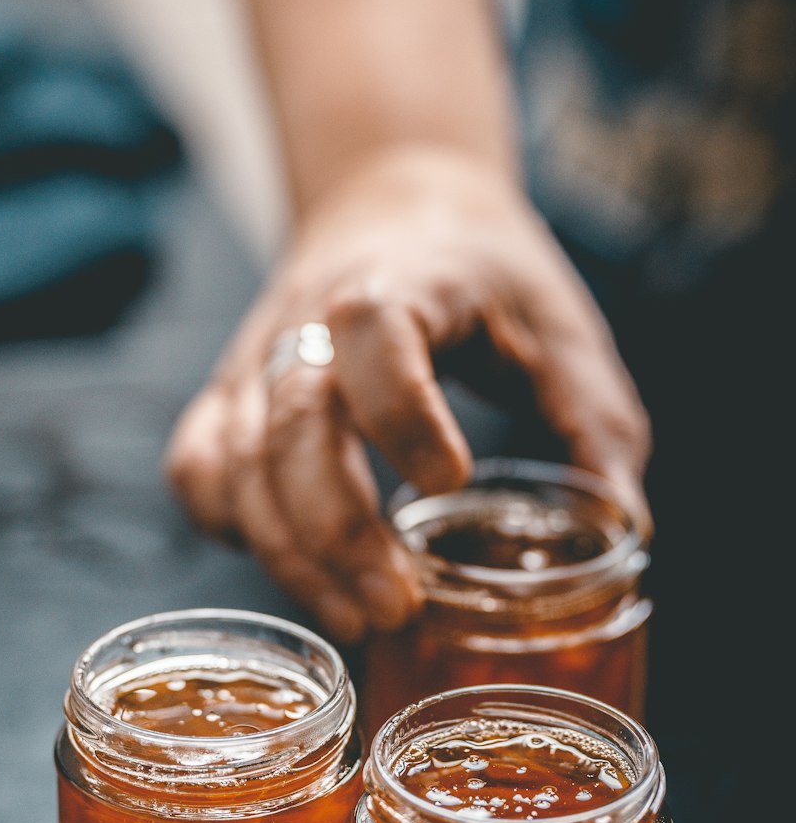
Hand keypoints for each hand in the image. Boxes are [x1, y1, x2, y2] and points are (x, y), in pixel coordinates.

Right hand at [164, 145, 651, 642]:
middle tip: (399, 608)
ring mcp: (254, 361)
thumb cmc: (482, 273)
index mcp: (400, 283)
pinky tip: (292, 567)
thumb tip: (625, 527)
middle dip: (338, 531)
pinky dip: (231, 527)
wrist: (389, 202)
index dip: (403, 410)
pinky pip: (198, 470)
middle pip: (291, 425)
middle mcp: (306, 319)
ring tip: (360, 620)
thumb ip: (595, 422)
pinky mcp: (228, 397)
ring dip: (290, 554)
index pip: (374, 333)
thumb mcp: (559, 328)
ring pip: (234, 463)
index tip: (450, 480)